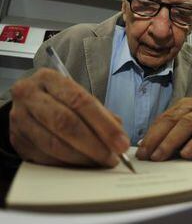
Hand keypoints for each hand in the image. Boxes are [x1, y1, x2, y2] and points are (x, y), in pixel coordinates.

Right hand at [9, 68, 129, 166]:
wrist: (28, 105)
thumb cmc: (61, 100)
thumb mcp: (79, 97)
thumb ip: (100, 113)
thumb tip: (119, 136)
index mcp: (49, 78)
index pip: (80, 101)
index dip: (104, 124)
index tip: (121, 143)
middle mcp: (29, 95)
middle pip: (65, 123)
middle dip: (94, 144)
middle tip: (111, 158)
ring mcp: (19, 118)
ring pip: (53, 144)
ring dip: (81, 158)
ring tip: (100, 163)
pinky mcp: (16, 140)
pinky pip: (43, 157)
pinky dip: (66, 164)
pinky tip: (81, 166)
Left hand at [136, 95, 191, 160]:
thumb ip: (175, 135)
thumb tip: (149, 148)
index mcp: (186, 104)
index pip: (164, 117)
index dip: (151, 134)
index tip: (142, 150)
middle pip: (173, 119)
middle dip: (158, 138)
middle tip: (148, 155)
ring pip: (188, 123)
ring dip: (172, 140)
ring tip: (162, 155)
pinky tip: (188, 153)